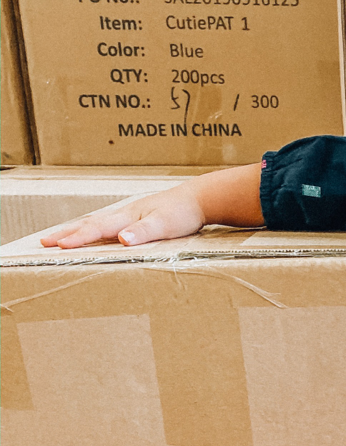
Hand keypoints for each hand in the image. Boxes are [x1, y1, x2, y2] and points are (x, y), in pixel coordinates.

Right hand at [41, 186, 206, 248]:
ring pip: (98, 222)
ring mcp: (131, 215)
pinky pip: (110, 224)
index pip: (96, 228)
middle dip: (67, 233)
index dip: (76, 238)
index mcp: (128, 216)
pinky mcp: (139, 218)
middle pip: (90, 223)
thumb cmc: (184, 212)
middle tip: (44, 241)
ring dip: (77, 229)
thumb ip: (143, 232)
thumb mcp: (165, 224)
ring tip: (61, 236)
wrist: (201, 199)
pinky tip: (95, 233)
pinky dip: (95, 229)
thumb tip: (121, 239)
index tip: (57, 246)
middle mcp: (126, 214)